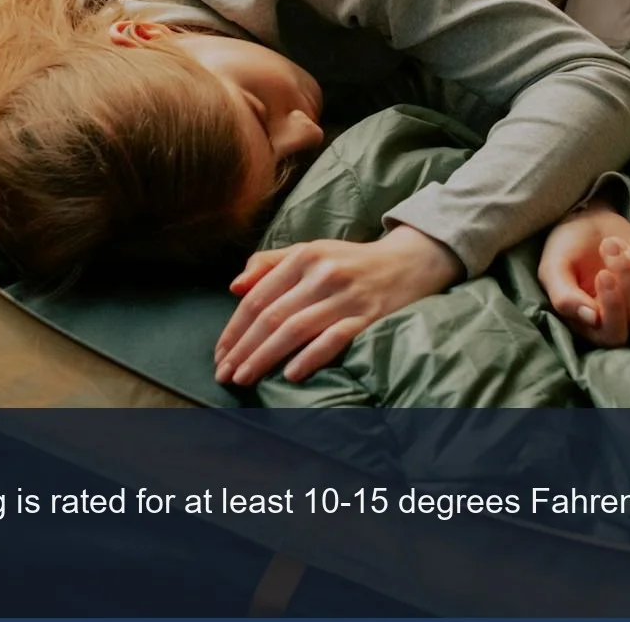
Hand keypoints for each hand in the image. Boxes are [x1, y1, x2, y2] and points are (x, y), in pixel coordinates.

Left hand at [215, 226, 460, 385]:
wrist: (409, 261)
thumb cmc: (350, 262)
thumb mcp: (311, 251)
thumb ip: (270, 264)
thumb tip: (234, 287)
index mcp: (305, 256)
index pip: (258, 296)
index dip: (234, 328)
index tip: (219, 353)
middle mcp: (323, 273)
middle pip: (272, 316)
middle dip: (243, 348)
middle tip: (224, 374)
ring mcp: (347, 296)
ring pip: (295, 329)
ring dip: (264, 357)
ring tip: (244, 378)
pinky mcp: (368, 317)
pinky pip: (334, 340)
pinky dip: (310, 357)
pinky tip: (290, 375)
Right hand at [539, 205, 629, 346]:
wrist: (585, 221)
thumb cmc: (565, 248)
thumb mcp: (553, 270)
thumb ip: (564, 297)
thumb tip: (592, 319)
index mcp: (591, 324)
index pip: (614, 335)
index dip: (614, 307)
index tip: (602, 274)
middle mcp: (621, 320)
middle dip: (625, 275)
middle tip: (606, 244)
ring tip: (618, 244)